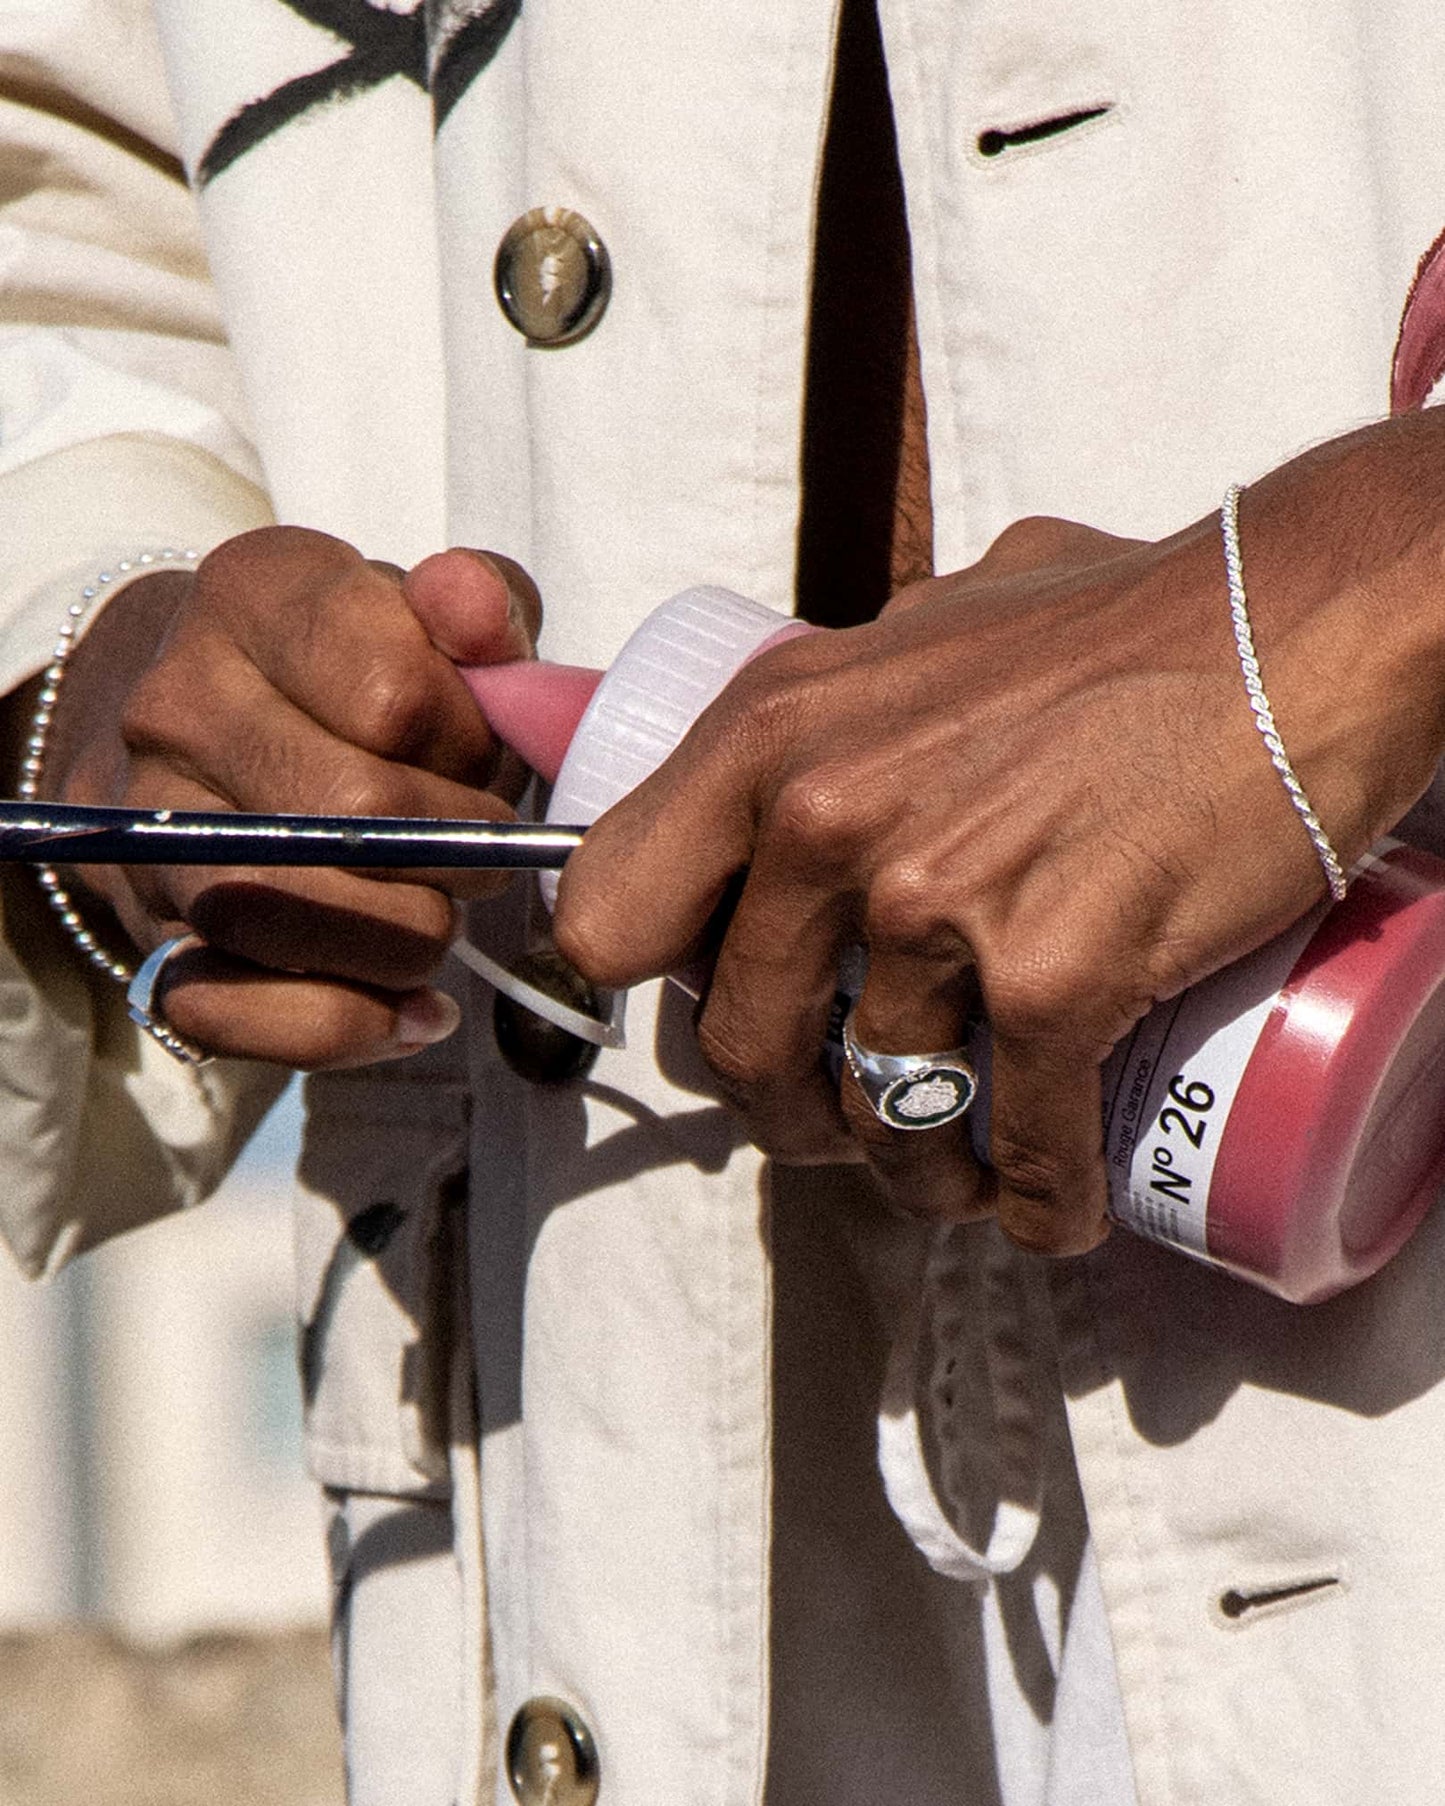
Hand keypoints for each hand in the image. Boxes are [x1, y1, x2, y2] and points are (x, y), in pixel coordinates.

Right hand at [38, 527, 540, 1067]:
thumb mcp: (425, 614)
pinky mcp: (150, 931)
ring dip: (402, 943)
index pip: (395, 692)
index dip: (473, 750)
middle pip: (349, 809)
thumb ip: (478, 602)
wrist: (209, 728)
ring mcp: (150, 823)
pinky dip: (340, 1028)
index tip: (485, 765)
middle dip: (454, 854)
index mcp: (255, 596)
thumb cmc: (356, 674)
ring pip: (278, 912)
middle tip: (482, 859)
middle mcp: (177, 702)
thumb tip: (473, 610)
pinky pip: (227, 1010)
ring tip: (441, 928)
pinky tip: (411, 1014)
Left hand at [554, 416, 1444, 1252]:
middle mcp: (825, 817)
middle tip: (838, 1117)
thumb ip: (854, 688)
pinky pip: (1020, 1144)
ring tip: (955, 1173)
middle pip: (737, 1046)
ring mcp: (934, 902)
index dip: (654, 982)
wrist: (1306, 623)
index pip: (610, 909)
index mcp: (771, 732)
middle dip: (785, 1111)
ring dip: (915, 1173)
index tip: (711, 1006)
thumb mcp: (936, 621)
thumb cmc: (1135, 615)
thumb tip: (823, 737)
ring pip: (876, 1114)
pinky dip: (1040, 1203)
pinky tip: (1052, 1209)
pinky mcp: (1053, 976)